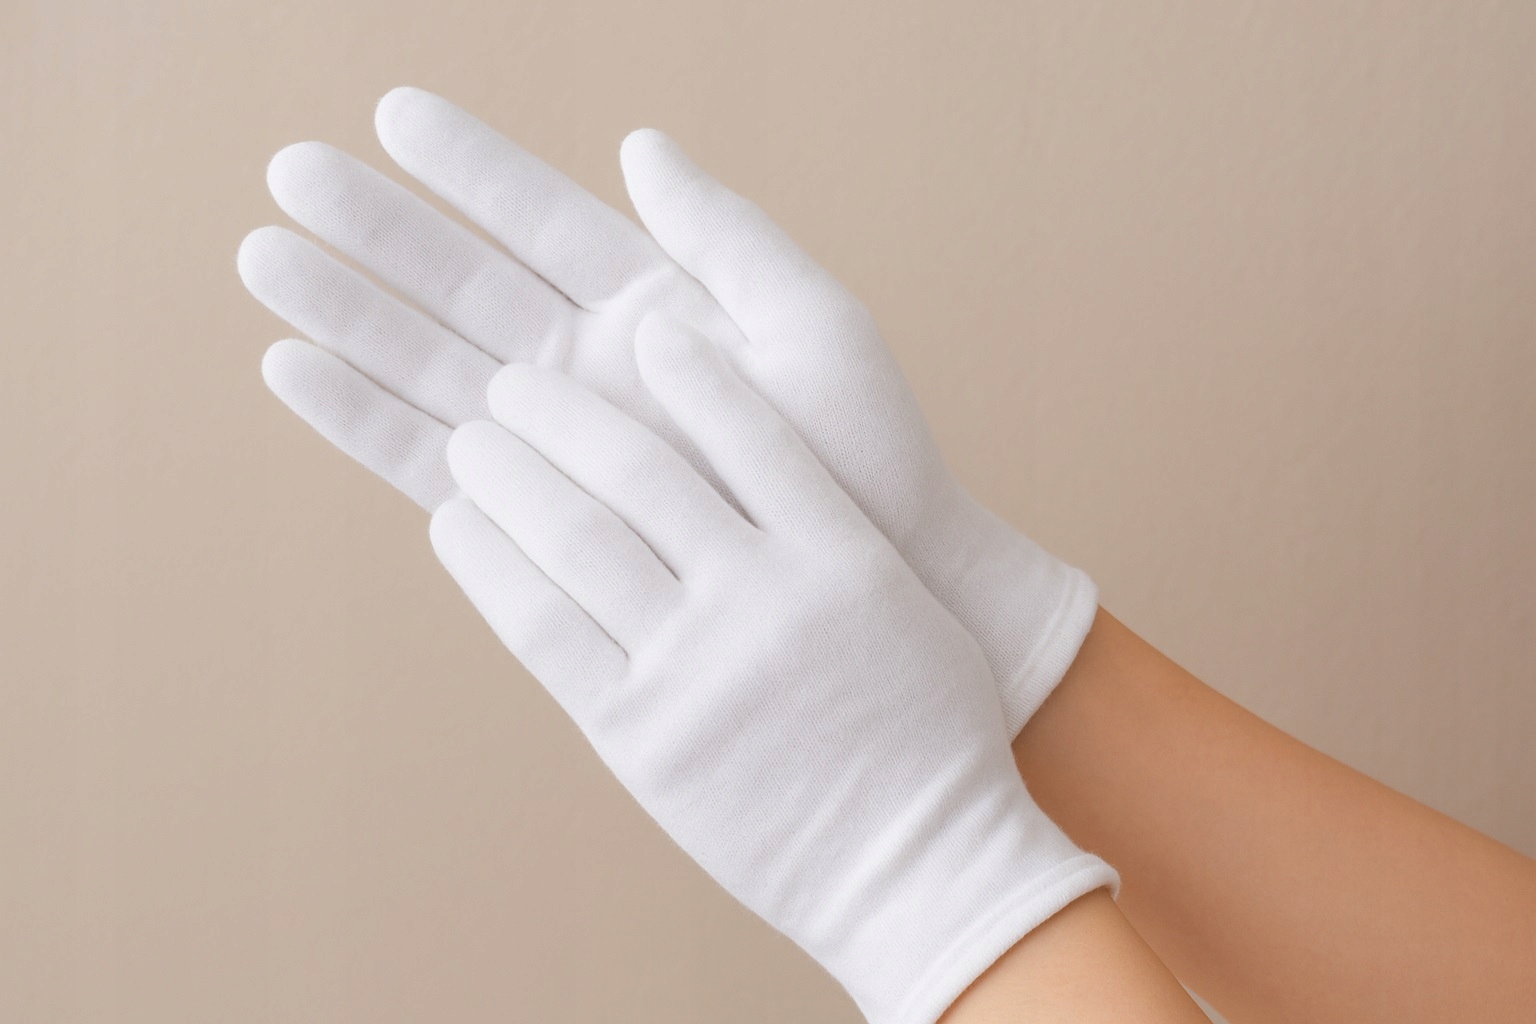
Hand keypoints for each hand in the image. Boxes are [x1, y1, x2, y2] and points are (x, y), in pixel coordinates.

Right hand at [239, 87, 1094, 732]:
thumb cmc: (868, 455)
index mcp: (653, 308)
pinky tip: (297, 376)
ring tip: (262, 262)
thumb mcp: (813, 324)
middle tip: (285, 172)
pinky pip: (436, 463)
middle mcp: (593, 370)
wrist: (883, 579)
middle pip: (465, 285)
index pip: (541, 220)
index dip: (468, 168)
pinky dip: (367, 422)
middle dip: (378, 232)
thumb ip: (725, 237)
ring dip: (348, 317)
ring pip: (434, 366)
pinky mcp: (543, 519)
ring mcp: (563, 446)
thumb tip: (640, 143)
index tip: (390, 112)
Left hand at [431, 314, 1114, 1023]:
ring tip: (473, 437)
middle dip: (563, 411)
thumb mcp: (903, 612)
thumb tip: (749, 462)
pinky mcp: (641, 735)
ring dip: (510, 471)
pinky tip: (457, 522)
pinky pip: (544, 628)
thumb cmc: (927, 737)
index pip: (751, 430)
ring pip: (577, 537)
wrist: (923, 867)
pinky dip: (491, 564)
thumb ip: (829, 532)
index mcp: (843, 556)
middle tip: (515, 378)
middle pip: (641, 469)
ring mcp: (698, 668)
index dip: (689, 370)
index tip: (644, 329)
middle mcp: (766, 598)